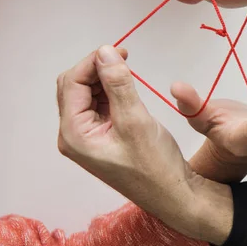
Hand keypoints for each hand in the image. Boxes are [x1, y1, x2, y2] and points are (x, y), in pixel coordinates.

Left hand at [56, 45, 210, 238]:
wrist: (174, 195)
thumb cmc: (156, 166)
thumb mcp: (136, 120)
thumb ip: (118, 84)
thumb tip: (105, 52)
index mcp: (74, 134)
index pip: (72, 83)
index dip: (93, 61)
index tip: (121, 50)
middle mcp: (74, 136)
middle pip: (75, 88)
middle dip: (97, 69)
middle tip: (125, 58)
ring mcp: (88, 138)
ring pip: (88, 95)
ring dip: (105, 80)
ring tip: (129, 74)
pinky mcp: (103, 138)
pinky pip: (100, 107)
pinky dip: (112, 93)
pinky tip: (128, 91)